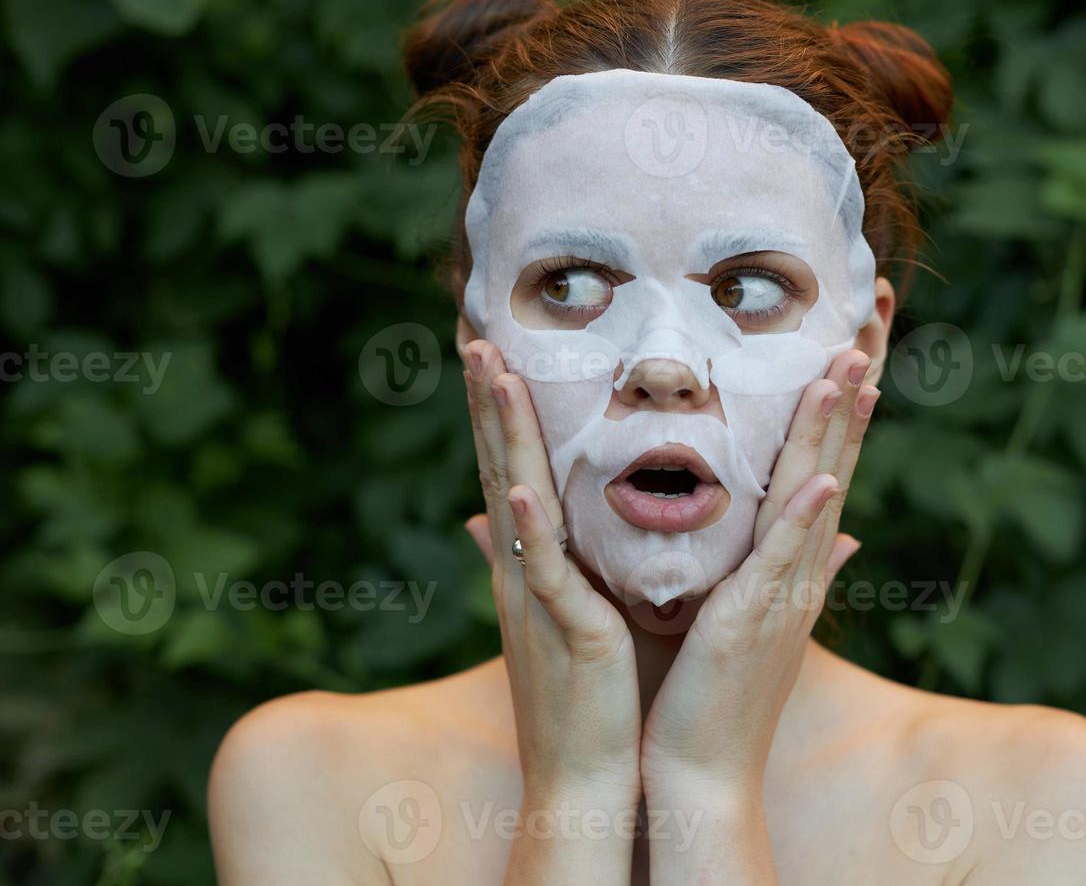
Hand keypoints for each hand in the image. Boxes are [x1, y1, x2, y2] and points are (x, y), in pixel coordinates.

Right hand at [461, 336, 642, 815]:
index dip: (501, 409)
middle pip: (499, 465)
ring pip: (511, 499)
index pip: (512, 468)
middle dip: (488, 397)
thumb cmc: (590, 698)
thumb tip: (547, 525)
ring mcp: (535, 596)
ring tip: (491, 369)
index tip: (494, 348)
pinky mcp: (563, 630)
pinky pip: (541, 572)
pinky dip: (525, 529)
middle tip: (475, 328)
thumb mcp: (573, 615)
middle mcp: (522, 570)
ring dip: (499, 433)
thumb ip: (567, 563)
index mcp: (533, 564)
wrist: (586, 778)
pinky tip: (515, 487)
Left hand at [639, 350, 878, 807]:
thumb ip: (782, 561)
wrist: (702, 769)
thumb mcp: (749, 610)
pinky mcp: (755, 622)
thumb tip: (832, 530)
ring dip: (834, 433)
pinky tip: (821, 480)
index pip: (826, 462)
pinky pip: (785, 562)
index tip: (855, 341)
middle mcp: (801, 568)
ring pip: (817, 497)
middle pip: (834, 461)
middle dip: (852, 391)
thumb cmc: (714, 689)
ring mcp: (785, 593)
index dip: (843, 403)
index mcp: (794, 561)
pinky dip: (805, 520)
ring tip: (849, 368)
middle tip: (871, 322)